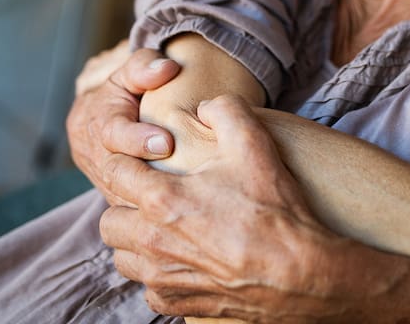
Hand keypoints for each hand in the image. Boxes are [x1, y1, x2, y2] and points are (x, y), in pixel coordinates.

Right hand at [65, 47, 180, 203]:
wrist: (104, 121)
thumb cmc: (125, 93)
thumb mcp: (130, 74)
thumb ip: (144, 67)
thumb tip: (167, 68)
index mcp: (95, 123)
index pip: (111, 133)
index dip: (137, 139)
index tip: (166, 142)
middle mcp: (96, 157)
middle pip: (118, 173)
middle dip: (148, 175)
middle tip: (181, 174)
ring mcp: (105, 183)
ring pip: (126, 200)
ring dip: (153, 201)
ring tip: (187, 199)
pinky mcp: (119, 201)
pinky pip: (136, 214)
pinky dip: (155, 215)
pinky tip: (182, 214)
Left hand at [99, 95, 351, 321]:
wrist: (301, 274)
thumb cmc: (275, 210)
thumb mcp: (254, 144)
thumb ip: (224, 110)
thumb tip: (205, 106)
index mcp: (162, 200)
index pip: (115, 171)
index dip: (126, 158)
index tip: (144, 158)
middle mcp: (152, 242)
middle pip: (109, 219)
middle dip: (124, 203)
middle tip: (152, 195)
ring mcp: (162, 277)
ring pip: (123, 257)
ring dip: (135, 241)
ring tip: (163, 228)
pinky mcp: (177, 304)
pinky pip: (148, 289)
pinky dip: (158, 275)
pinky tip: (182, 260)